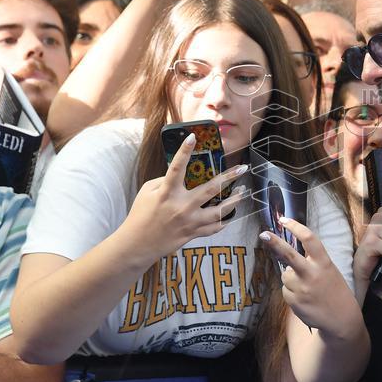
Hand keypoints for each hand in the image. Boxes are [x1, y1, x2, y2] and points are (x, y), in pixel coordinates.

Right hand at [121, 135, 248, 261]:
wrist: (138, 244)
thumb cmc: (141, 214)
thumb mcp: (147, 192)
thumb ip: (165, 181)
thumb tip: (184, 174)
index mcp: (166, 193)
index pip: (176, 168)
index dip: (184, 151)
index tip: (193, 137)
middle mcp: (181, 206)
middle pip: (210, 189)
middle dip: (229, 177)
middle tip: (243, 168)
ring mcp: (189, 221)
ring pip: (219, 211)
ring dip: (234, 200)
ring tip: (243, 191)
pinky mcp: (193, 233)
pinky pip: (215, 227)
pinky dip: (225, 219)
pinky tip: (232, 212)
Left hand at [260, 217, 360, 332]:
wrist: (341, 319)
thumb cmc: (334, 291)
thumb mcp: (329, 271)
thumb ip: (313, 261)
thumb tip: (288, 251)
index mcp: (323, 263)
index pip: (309, 239)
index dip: (296, 227)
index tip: (284, 220)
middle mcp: (312, 274)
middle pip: (289, 255)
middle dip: (275, 243)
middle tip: (263, 235)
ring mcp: (302, 288)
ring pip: (285, 275)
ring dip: (291, 279)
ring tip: (307, 289)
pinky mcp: (294, 301)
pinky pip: (285, 290)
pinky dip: (292, 293)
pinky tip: (305, 299)